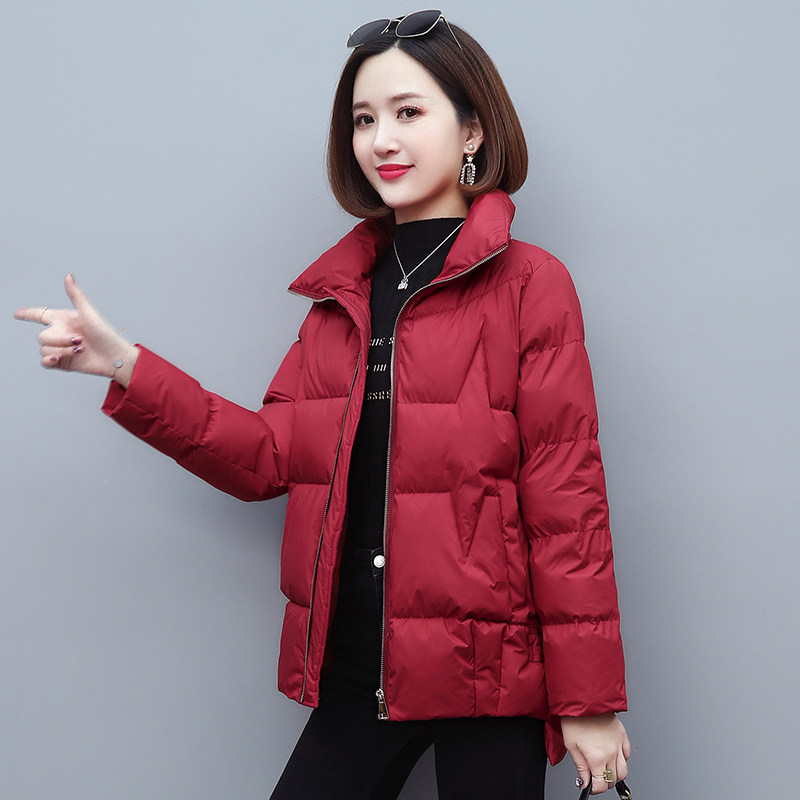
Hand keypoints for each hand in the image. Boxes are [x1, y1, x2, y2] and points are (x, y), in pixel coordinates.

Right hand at [14, 273, 138, 386]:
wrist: (115, 357)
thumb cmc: (106, 333)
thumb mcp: (89, 312)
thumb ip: (76, 295)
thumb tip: (68, 276)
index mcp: (64, 319)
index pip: (40, 314)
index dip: (27, 314)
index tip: (17, 314)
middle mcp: (60, 333)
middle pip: (42, 336)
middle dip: (60, 339)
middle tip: (80, 340)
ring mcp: (61, 348)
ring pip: (44, 349)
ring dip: (62, 350)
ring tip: (81, 350)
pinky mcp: (62, 362)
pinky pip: (44, 361)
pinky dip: (49, 360)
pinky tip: (58, 358)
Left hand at [561, 713, 630, 793]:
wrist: (582, 699)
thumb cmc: (574, 719)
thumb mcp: (571, 746)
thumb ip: (580, 768)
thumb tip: (584, 783)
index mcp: (597, 757)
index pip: (601, 785)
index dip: (595, 789)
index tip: (591, 787)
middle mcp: (610, 753)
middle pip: (613, 780)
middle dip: (604, 782)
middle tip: (595, 777)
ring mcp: (618, 744)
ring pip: (624, 770)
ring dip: (615, 774)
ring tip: (605, 769)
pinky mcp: (622, 735)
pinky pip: (627, 753)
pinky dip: (622, 759)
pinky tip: (613, 755)